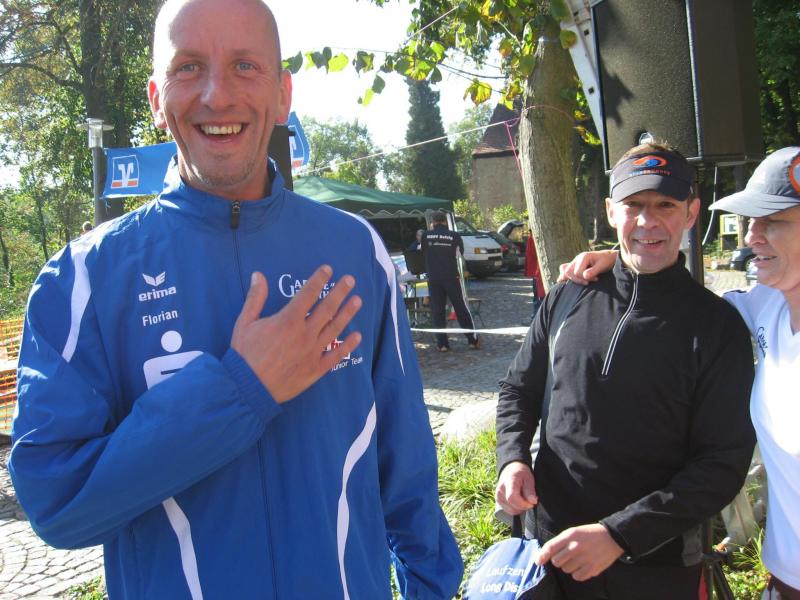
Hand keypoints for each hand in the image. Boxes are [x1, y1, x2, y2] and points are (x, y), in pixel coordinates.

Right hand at [231, 266, 361, 402]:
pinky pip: (336, 355)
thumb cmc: (244, 354)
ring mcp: (312, 352)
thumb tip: (258, 275)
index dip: (319, 279)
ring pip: (335, 329)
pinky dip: (348, 345)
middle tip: (351, 280)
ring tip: (358, 301)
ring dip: (347, 314)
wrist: (248, 388)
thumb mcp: (245, 322)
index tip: (328, 269)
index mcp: (288, 320)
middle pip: (327, 308)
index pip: (308, 294)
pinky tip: (357, 336)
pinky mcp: (316, 369)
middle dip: (340, 292)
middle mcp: (304, 334)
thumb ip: (255, 298)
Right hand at [495, 461, 537, 514]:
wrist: (510, 469)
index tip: (532, 502)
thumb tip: (533, 501)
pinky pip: (509, 511)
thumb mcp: (528, 478)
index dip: (523, 504)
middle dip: (524, 506)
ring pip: (512, 511)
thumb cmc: (520, 473)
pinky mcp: (498, 501)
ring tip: (524, 498)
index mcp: (508, 482)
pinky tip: (519, 501)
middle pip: (513, 506)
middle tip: (530, 499)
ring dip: (521, 508)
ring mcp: (498, 496)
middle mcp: (501, 490)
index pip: (512, 498)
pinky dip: (516, 508)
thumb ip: (530, 490)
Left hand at [535, 523, 623, 580]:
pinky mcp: (592, 568)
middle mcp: (576, 547)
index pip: (550, 548)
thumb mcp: (573, 532)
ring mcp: (584, 558)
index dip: (542, 556)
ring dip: (569, 566)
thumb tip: (545, 555)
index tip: (537, 561)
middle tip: (567, 556)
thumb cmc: (589, 534)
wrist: (612, 537)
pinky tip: (583, 565)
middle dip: (559, 560)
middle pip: (556, 562)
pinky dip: (578, 573)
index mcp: (570, 536)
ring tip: (578, 559)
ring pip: (566, 570)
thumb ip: (560, 542)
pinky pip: (576, 576)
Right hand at [557, 250, 617, 284]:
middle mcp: (577, 259)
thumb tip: (585, 276)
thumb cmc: (606, 261)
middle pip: (568, 272)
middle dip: (578, 280)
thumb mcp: (602, 266)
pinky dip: (566, 277)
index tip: (596, 279)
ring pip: (565, 272)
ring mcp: (574, 262)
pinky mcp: (574, 266)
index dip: (585, 278)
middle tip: (589, 281)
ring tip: (584, 281)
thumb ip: (593, 271)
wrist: (608, 257)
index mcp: (583, 256)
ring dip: (573, 279)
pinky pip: (564, 271)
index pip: (577, 272)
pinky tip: (572, 281)